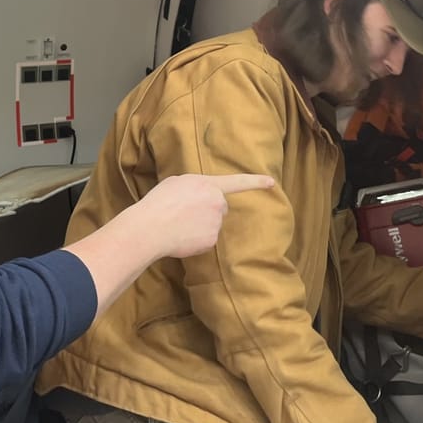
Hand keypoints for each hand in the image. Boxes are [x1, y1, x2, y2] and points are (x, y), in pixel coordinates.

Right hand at [135, 173, 274, 259]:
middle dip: (208, 211)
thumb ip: (193, 186)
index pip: (237, 182)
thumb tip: (196, 196)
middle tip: (185, 214)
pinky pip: (207, 241)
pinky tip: (181, 237)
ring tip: (178, 225)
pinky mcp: (212, 240)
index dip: (256, 181)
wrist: (151, 227)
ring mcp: (216, 222)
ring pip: (212, 225)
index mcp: (208, 184)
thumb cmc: (158, 203)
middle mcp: (217, 202)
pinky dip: (196, 241)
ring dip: (200, 226)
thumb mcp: (176, 183)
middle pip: (220, 208)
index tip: (272, 183)